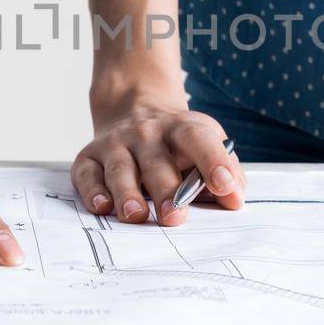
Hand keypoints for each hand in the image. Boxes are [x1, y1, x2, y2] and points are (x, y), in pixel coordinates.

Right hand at [71, 94, 245, 226]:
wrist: (133, 107)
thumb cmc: (176, 141)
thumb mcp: (207, 142)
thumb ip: (227, 170)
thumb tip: (235, 199)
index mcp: (181, 129)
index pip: (199, 140)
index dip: (214, 161)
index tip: (225, 186)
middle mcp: (146, 133)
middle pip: (157, 161)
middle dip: (166, 190)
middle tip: (175, 217)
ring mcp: (115, 144)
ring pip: (121, 169)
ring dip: (127, 194)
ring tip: (136, 216)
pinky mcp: (89, 158)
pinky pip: (88, 175)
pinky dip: (92, 192)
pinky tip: (102, 207)